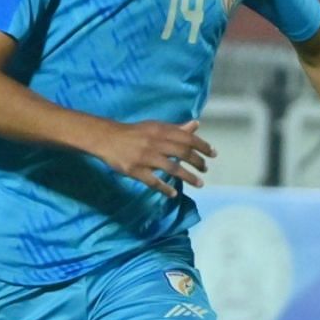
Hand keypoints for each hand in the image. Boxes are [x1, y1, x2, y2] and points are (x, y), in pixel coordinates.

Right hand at [91, 119, 215, 196]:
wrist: (107, 139)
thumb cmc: (134, 133)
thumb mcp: (155, 127)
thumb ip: (176, 128)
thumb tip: (196, 125)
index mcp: (161, 131)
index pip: (188, 138)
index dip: (203, 146)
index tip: (213, 154)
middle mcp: (155, 143)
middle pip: (183, 153)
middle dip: (198, 162)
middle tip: (205, 169)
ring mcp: (146, 158)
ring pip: (173, 169)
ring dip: (188, 177)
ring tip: (199, 183)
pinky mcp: (136, 171)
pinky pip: (154, 182)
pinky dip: (165, 189)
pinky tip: (173, 194)